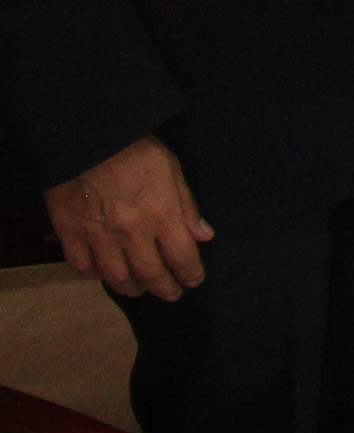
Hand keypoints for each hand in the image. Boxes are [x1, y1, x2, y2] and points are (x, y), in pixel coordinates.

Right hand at [45, 136, 212, 299]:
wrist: (86, 138)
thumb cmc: (136, 149)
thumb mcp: (172, 169)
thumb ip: (187, 206)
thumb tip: (204, 237)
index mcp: (162, 215)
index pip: (182, 257)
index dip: (190, 274)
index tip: (194, 281)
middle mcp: (132, 232)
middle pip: (150, 274)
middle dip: (164, 288)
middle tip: (171, 294)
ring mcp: (99, 236)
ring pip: (116, 276)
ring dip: (131, 287)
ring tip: (140, 288)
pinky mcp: (70, 233)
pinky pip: (81, 266)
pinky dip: (93, 274)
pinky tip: (102, 273)